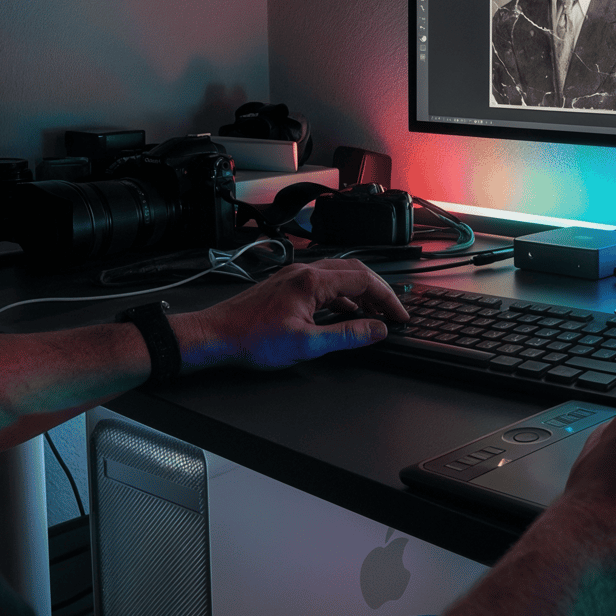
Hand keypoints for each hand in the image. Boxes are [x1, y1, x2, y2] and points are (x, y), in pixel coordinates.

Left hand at [172, 260, 407, 371]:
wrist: (214, 336)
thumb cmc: (251, 340)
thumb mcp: (306, 344)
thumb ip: (346, 335)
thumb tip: (377, 330)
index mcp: (312, 281)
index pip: (365, 280)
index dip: (388, 298)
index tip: (400, 316)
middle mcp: (304, 271)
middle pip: (354, 272)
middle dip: (378, 291)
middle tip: (393, 313)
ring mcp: (293, 276)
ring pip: (339, 276)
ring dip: (360, 293)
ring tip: (373, 315)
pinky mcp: (285, 285)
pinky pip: (323, 283)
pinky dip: (341, 296)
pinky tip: (343, 312)